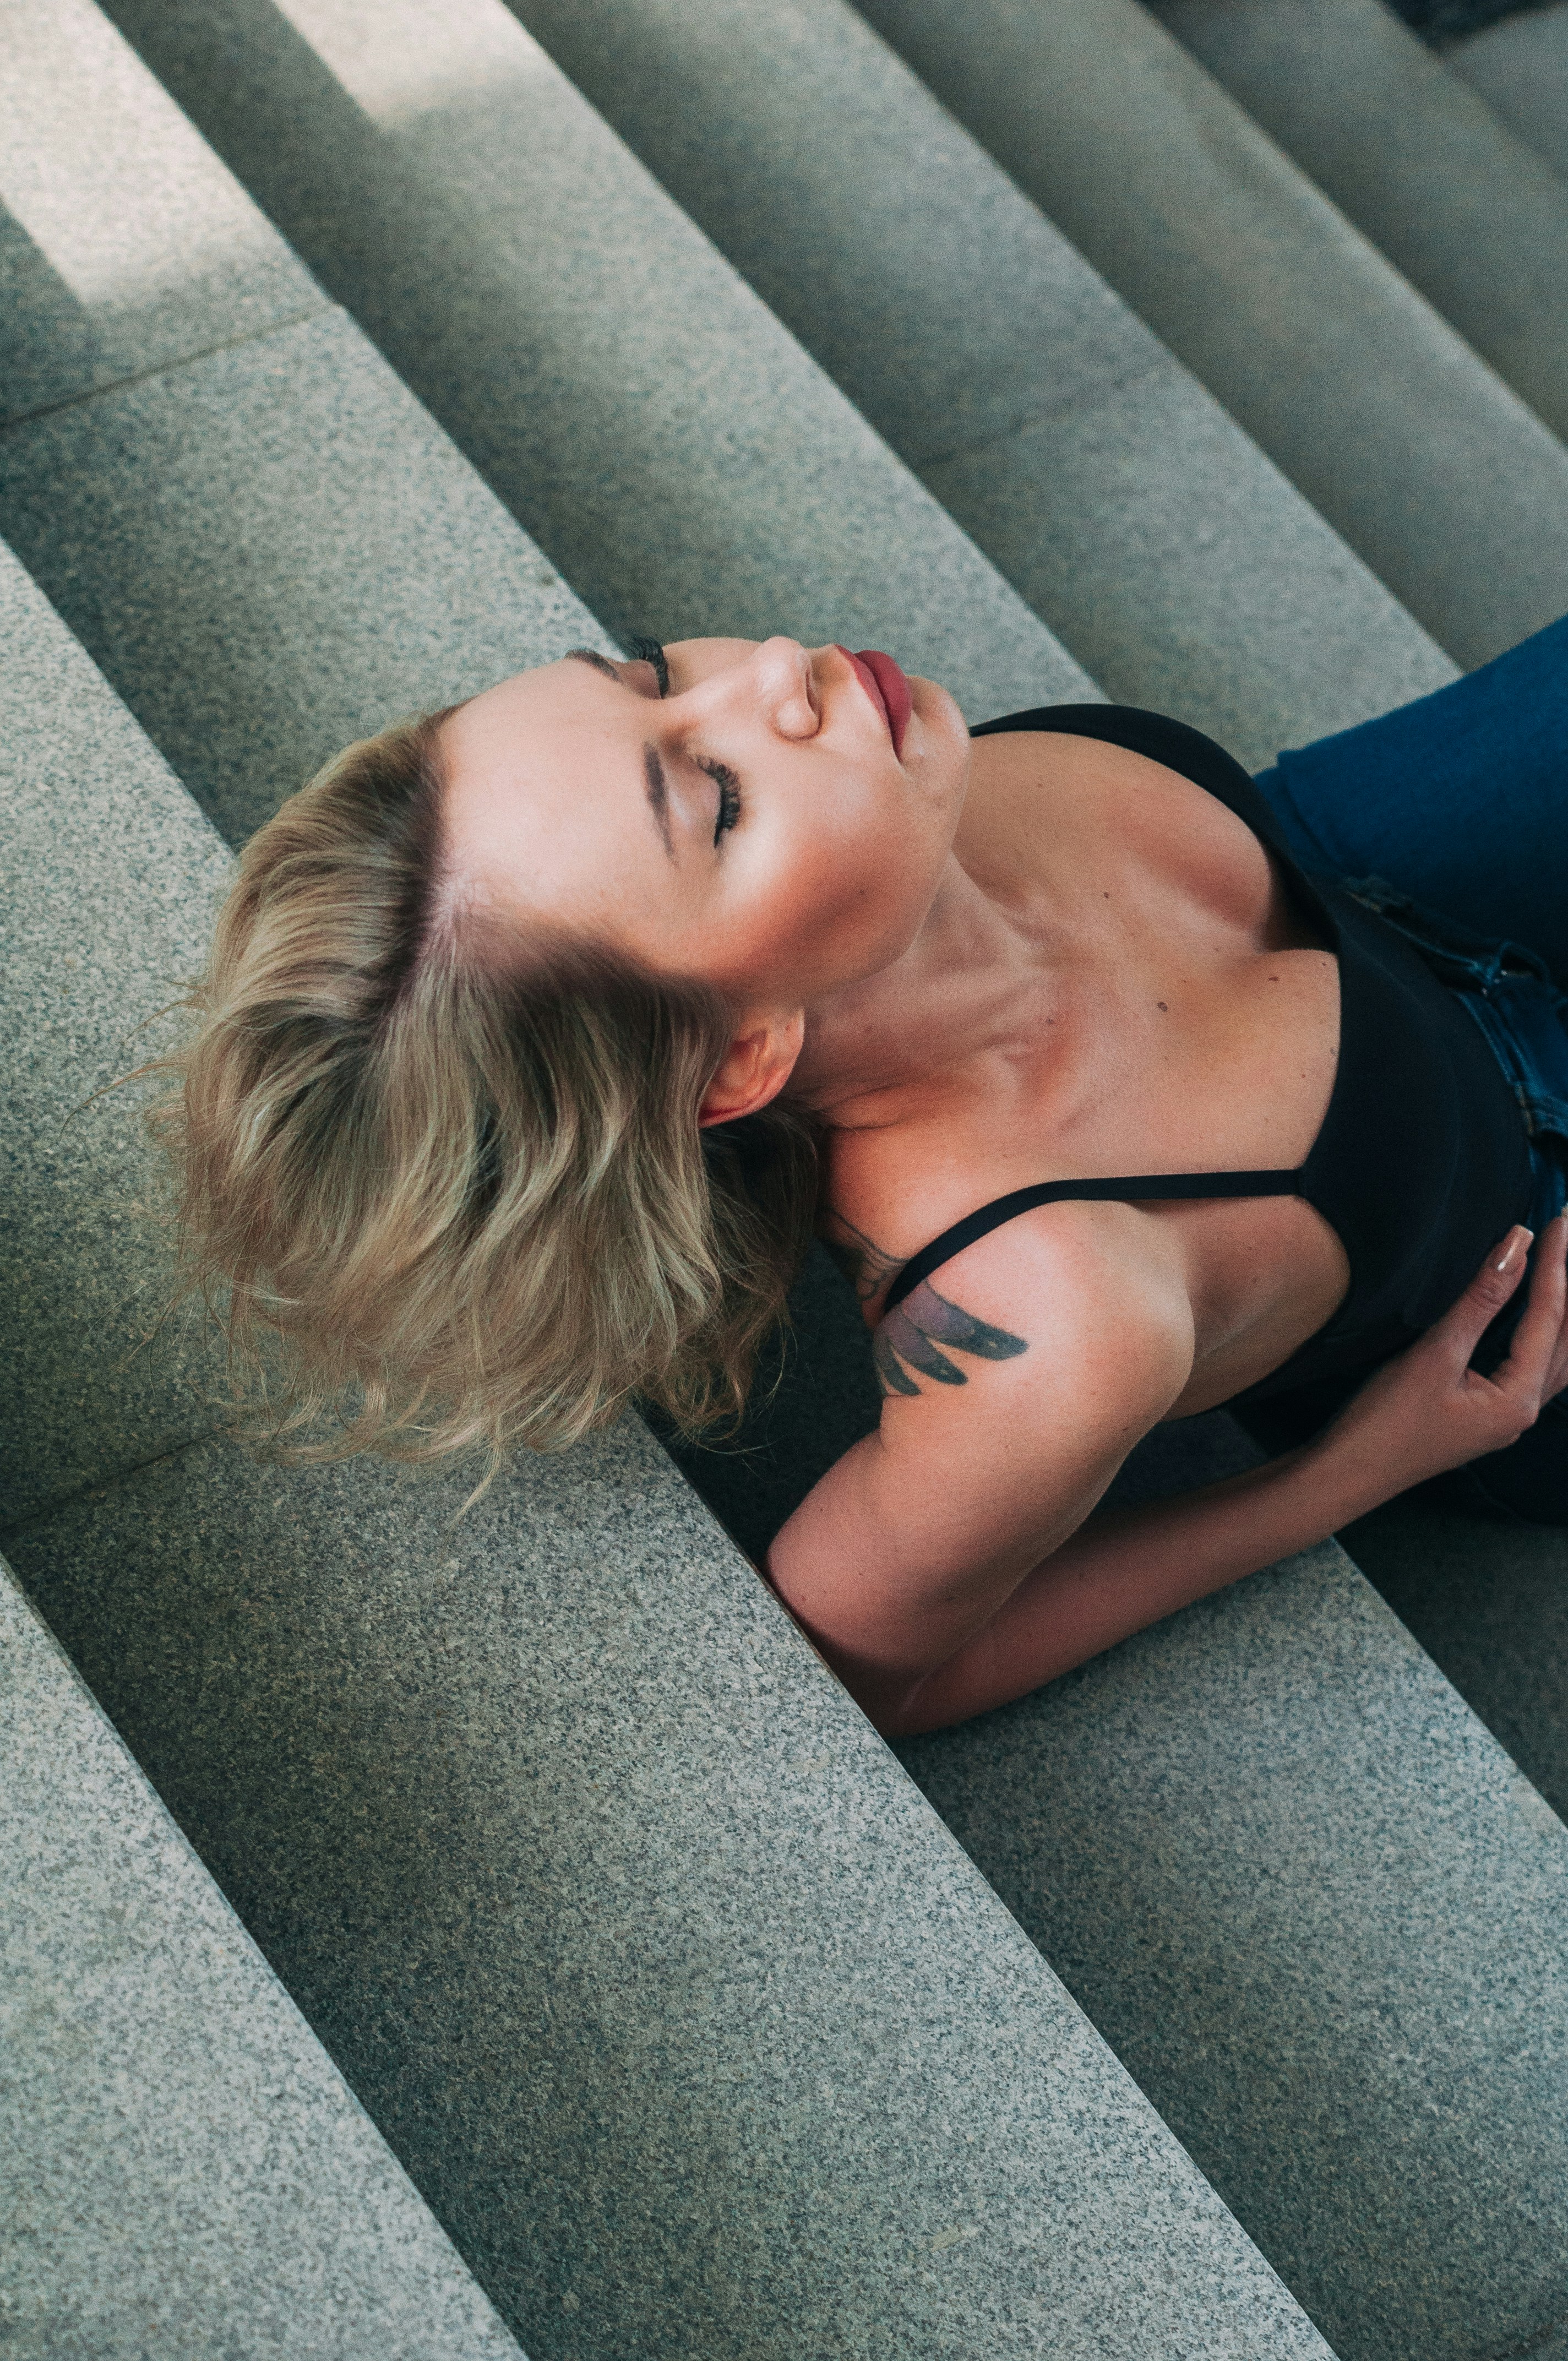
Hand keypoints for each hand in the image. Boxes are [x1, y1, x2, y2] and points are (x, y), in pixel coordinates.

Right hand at [1325, 1212, 1567, 1495]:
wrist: (1349, 1473)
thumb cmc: (1384, 1422)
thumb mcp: (1434, 1354)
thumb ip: (1481, 1300)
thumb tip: (1516, 1246)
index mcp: (1517, 1400)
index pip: (1549, 1318)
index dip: (1555, 1264)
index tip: (1559, 1220)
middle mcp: (1524, 1411)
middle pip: (1566, 1338)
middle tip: (1567, 1235)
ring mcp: (1507, 1416)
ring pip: (1557, 1356)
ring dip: (1563, 1312)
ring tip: (1562, 1269)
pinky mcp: (1488, 1415)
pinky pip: (1536, 1366)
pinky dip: (1544, 1333)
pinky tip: (1539, 1317)